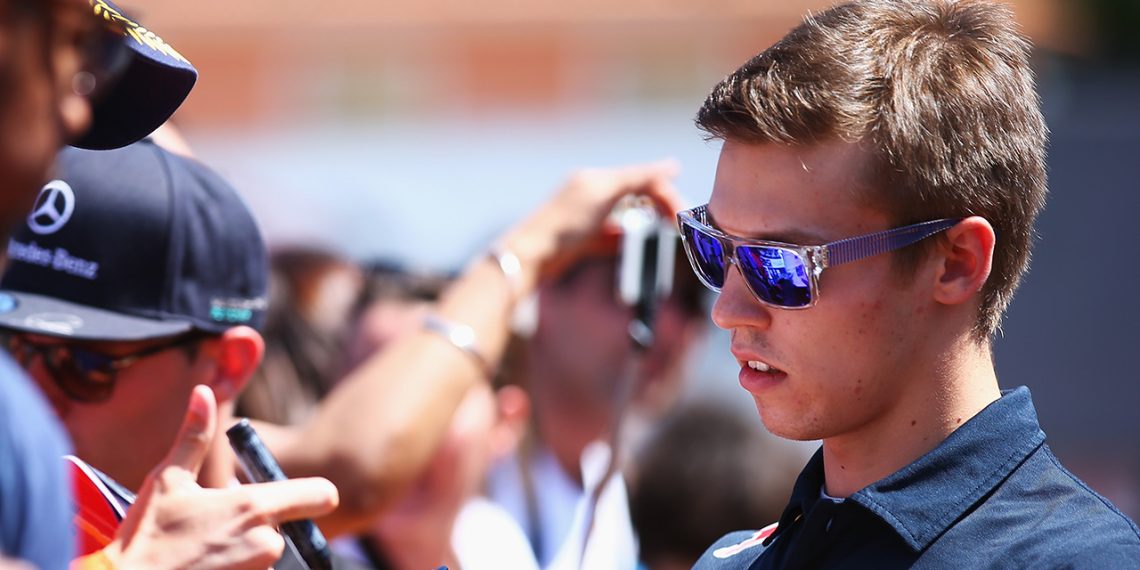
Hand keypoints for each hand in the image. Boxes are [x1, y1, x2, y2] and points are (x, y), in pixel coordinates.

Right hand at [102, 385, 337, 569]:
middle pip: (288, 528)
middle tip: (217, 530)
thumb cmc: (146, 537)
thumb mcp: (166, 480)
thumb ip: (193, 436)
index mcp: (254, 506)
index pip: (323, 496)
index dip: (313, 495)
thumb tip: (203, 391)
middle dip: (260, 526)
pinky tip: (207, 568)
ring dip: (246, 553)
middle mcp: (267, 542)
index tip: (295, 498)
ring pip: (267, 554)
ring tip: (205, 552)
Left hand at [503, 160, 683, 286]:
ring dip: (646, 222)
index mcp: (597, 178)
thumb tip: (673, 166)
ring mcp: (588, 219)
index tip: (682, 215)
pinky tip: (636, 243)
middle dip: (659, 207)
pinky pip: (611, 236)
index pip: (642, 178)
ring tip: (664, 231)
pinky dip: (626, 238)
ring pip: (626, 216)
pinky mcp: (583, 242)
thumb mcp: (604, 193)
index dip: (665, 193)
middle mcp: (592, 194)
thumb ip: (638, 178)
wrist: (531, 257)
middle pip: (636, 195)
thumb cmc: (564, 222)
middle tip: (677, 226)